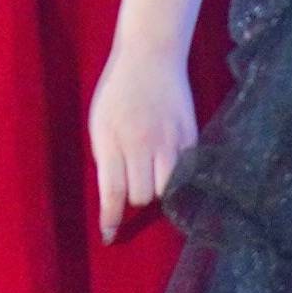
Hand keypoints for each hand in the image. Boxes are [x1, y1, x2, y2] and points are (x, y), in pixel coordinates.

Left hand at [87, 46, 197, 243]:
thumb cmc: (118, 91)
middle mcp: (141, 143)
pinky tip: (171, 167)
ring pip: (167, 190)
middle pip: (142, 196)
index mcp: (112, 139)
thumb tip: (114, 197)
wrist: (151, 56)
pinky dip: (178, 177)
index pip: (113, 192)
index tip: (110, 237)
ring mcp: (170, 140)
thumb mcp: (100, 123)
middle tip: (134, 184)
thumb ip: (107, 159)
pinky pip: (187, 173)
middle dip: (136, 198)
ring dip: (159, 190)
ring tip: (154, 175)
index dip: (111, 219)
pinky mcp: (191, 136)